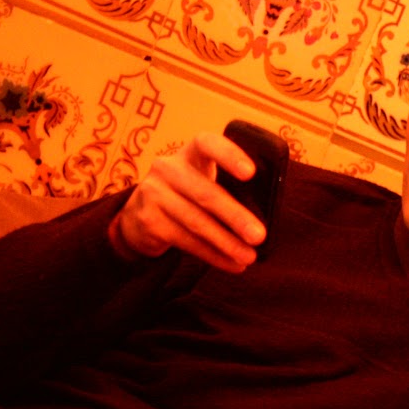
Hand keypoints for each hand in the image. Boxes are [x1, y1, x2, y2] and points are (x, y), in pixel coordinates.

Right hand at [107, 130, 265, 271]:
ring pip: (196, 221)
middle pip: (205, 193)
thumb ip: (229, 190)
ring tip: (249, 257)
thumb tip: (268, 219)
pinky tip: (233, 264)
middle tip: (259, 235)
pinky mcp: (148, 220)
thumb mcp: (203, 183)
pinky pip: (187, 241)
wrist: (140, 215)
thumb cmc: (188, 196)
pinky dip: (213, 255)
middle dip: (235, 216)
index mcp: (190, 154)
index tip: (250, 173)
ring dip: (226, 243)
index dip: (228, 155)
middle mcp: (168, 168)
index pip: (207, 144)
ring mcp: (154, 193)